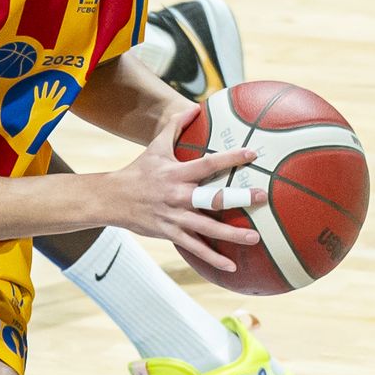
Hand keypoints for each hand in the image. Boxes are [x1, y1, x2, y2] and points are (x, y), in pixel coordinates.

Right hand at [110, 111, 264, 274]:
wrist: (112, 199)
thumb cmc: (138, 171)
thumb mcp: (155, 147)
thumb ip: (175, 127)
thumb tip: (193, 108)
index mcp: (177, 174)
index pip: (208, 163)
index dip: (230, 158)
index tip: (253, 153)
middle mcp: (178, 196)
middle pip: (212, 198)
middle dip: (239, 198)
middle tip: (262, 197)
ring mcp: (175, 217)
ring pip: (208, 228)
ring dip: (232, 234)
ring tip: (255, 237)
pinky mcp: (171, 234)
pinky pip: (195, 248)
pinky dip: (213, 258)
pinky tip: (232, 266)